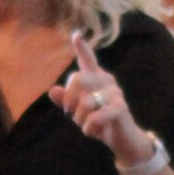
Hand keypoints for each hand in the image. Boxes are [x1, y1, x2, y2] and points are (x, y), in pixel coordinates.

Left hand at [47, 33, 155, 168]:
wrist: (122, 139)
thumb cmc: (99, 121)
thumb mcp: (78, 112)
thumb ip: (66, 100)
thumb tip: (52, 90)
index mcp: (96, 78)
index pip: (87, 60)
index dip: (82, 47)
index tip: (76, 35)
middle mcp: (106, 81)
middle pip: (78, 78)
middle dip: (68, 99)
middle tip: (68, 113)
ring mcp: (115, 93)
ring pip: (85, 102)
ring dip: (80, 119)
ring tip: (86, 125)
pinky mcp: (121, 108)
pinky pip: (95, 117)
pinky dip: (88, 128)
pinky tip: (92, 132)